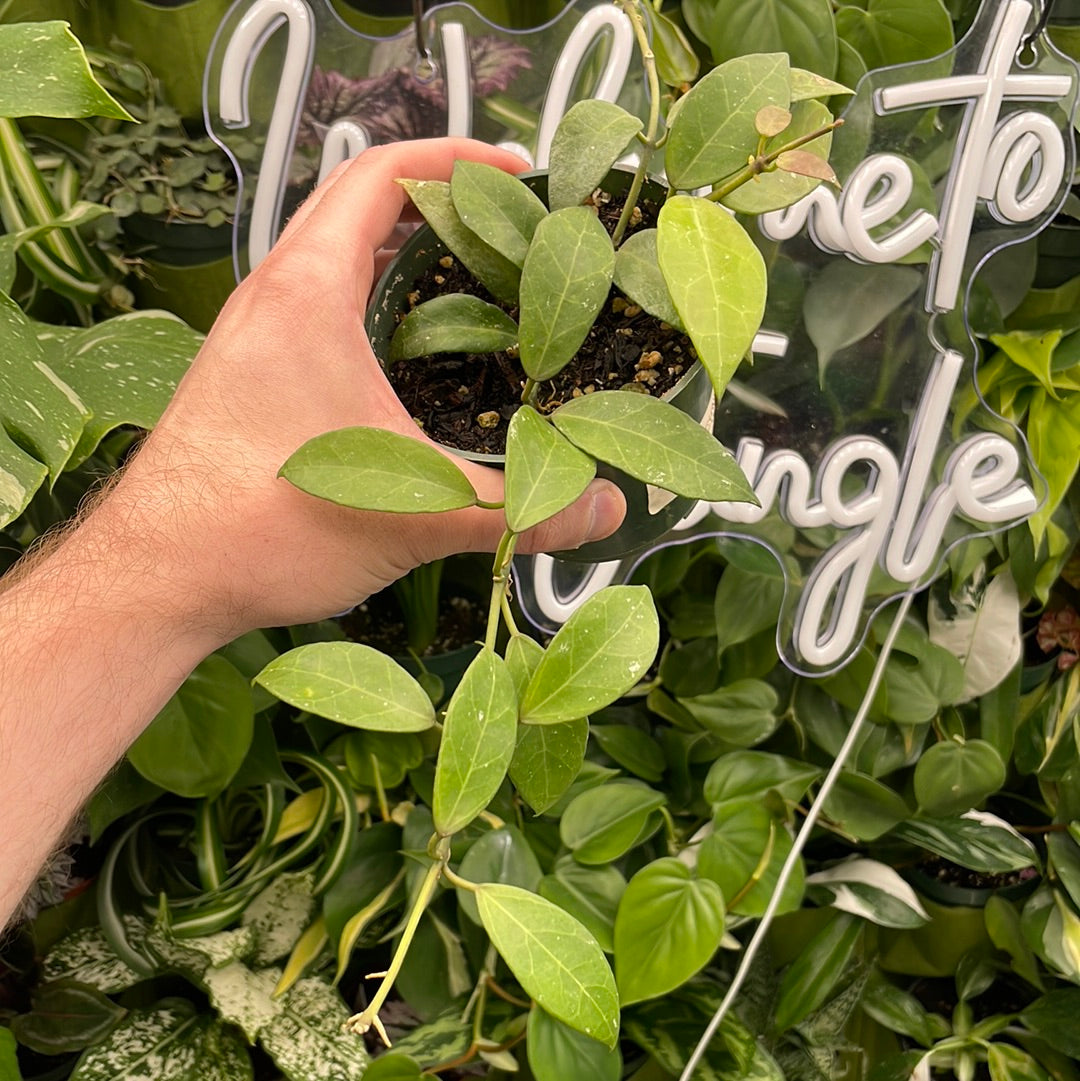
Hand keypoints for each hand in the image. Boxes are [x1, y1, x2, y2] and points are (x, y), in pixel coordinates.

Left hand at [96, 137, 625, 646]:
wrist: (158, 578)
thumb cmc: (267, 527)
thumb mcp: (412, 512)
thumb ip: (516, 509)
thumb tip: (603, 512)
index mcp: (308, 293)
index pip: (381, 176)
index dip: (454, 157)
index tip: (516, 170)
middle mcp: (271, 296)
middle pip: (354, 200)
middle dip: (434, 194)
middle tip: (503, 218)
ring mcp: (252, 333)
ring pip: (329, 250)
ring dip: (395, 242)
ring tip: (465, 265)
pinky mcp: (245, 371)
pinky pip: (313, 297)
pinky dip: (366, 289)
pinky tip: (403, 341)